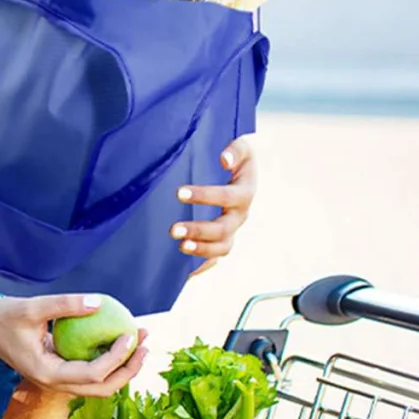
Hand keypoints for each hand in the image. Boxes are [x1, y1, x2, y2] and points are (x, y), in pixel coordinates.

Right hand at [0, 290, 147, 397]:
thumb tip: (99, 302)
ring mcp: (57, 380)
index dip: (117, 358)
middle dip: (129, 370)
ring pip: (98, 385)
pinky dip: (108, 361)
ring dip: (122, 367)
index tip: (131, 334)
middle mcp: (54, 383)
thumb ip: (65, 304)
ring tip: (139, 341)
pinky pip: (89, 372)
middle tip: (146, 344)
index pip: (93, 374)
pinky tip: (118, 340)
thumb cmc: (4, 315)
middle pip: (102, 388)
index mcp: (47, 374)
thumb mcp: (33, 306)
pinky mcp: (59, 371)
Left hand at [171, 135, 257, 275]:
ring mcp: (232, 230)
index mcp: (245, 192)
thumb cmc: (238, 158)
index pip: (227, 197)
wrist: (243, 172)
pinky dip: (202, 265)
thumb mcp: (243, 147)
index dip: (205, 196)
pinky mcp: (223, 239)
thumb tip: (224, 160)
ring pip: (222, 247)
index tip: (179, 193)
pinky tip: (185, 271)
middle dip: (198, 230)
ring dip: (201, 250)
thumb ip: (236, 150)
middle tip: (173, 230)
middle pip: (223, 228)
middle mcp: (240, 215)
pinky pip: (215, 258)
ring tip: (180, 246)